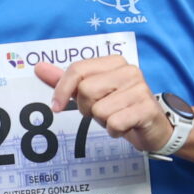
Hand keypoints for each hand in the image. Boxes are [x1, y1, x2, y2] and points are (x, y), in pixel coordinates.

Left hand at [36, 57, 170, 152]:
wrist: (154, 127)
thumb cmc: (120, 108)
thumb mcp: (92, 93)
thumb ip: (66, 81)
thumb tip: (39, 67)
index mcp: (113, 62)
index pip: (77, 69)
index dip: (62, 90)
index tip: (56, 107)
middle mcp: (128, 70)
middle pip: (86, 90)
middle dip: (87, 108)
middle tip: (101, 112)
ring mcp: (140, 88)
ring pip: (99, 110)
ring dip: (103, 121)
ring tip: (116, 118)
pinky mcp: (146, 108)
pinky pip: (114, 123)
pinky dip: (114, 131)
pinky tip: (125, 127)